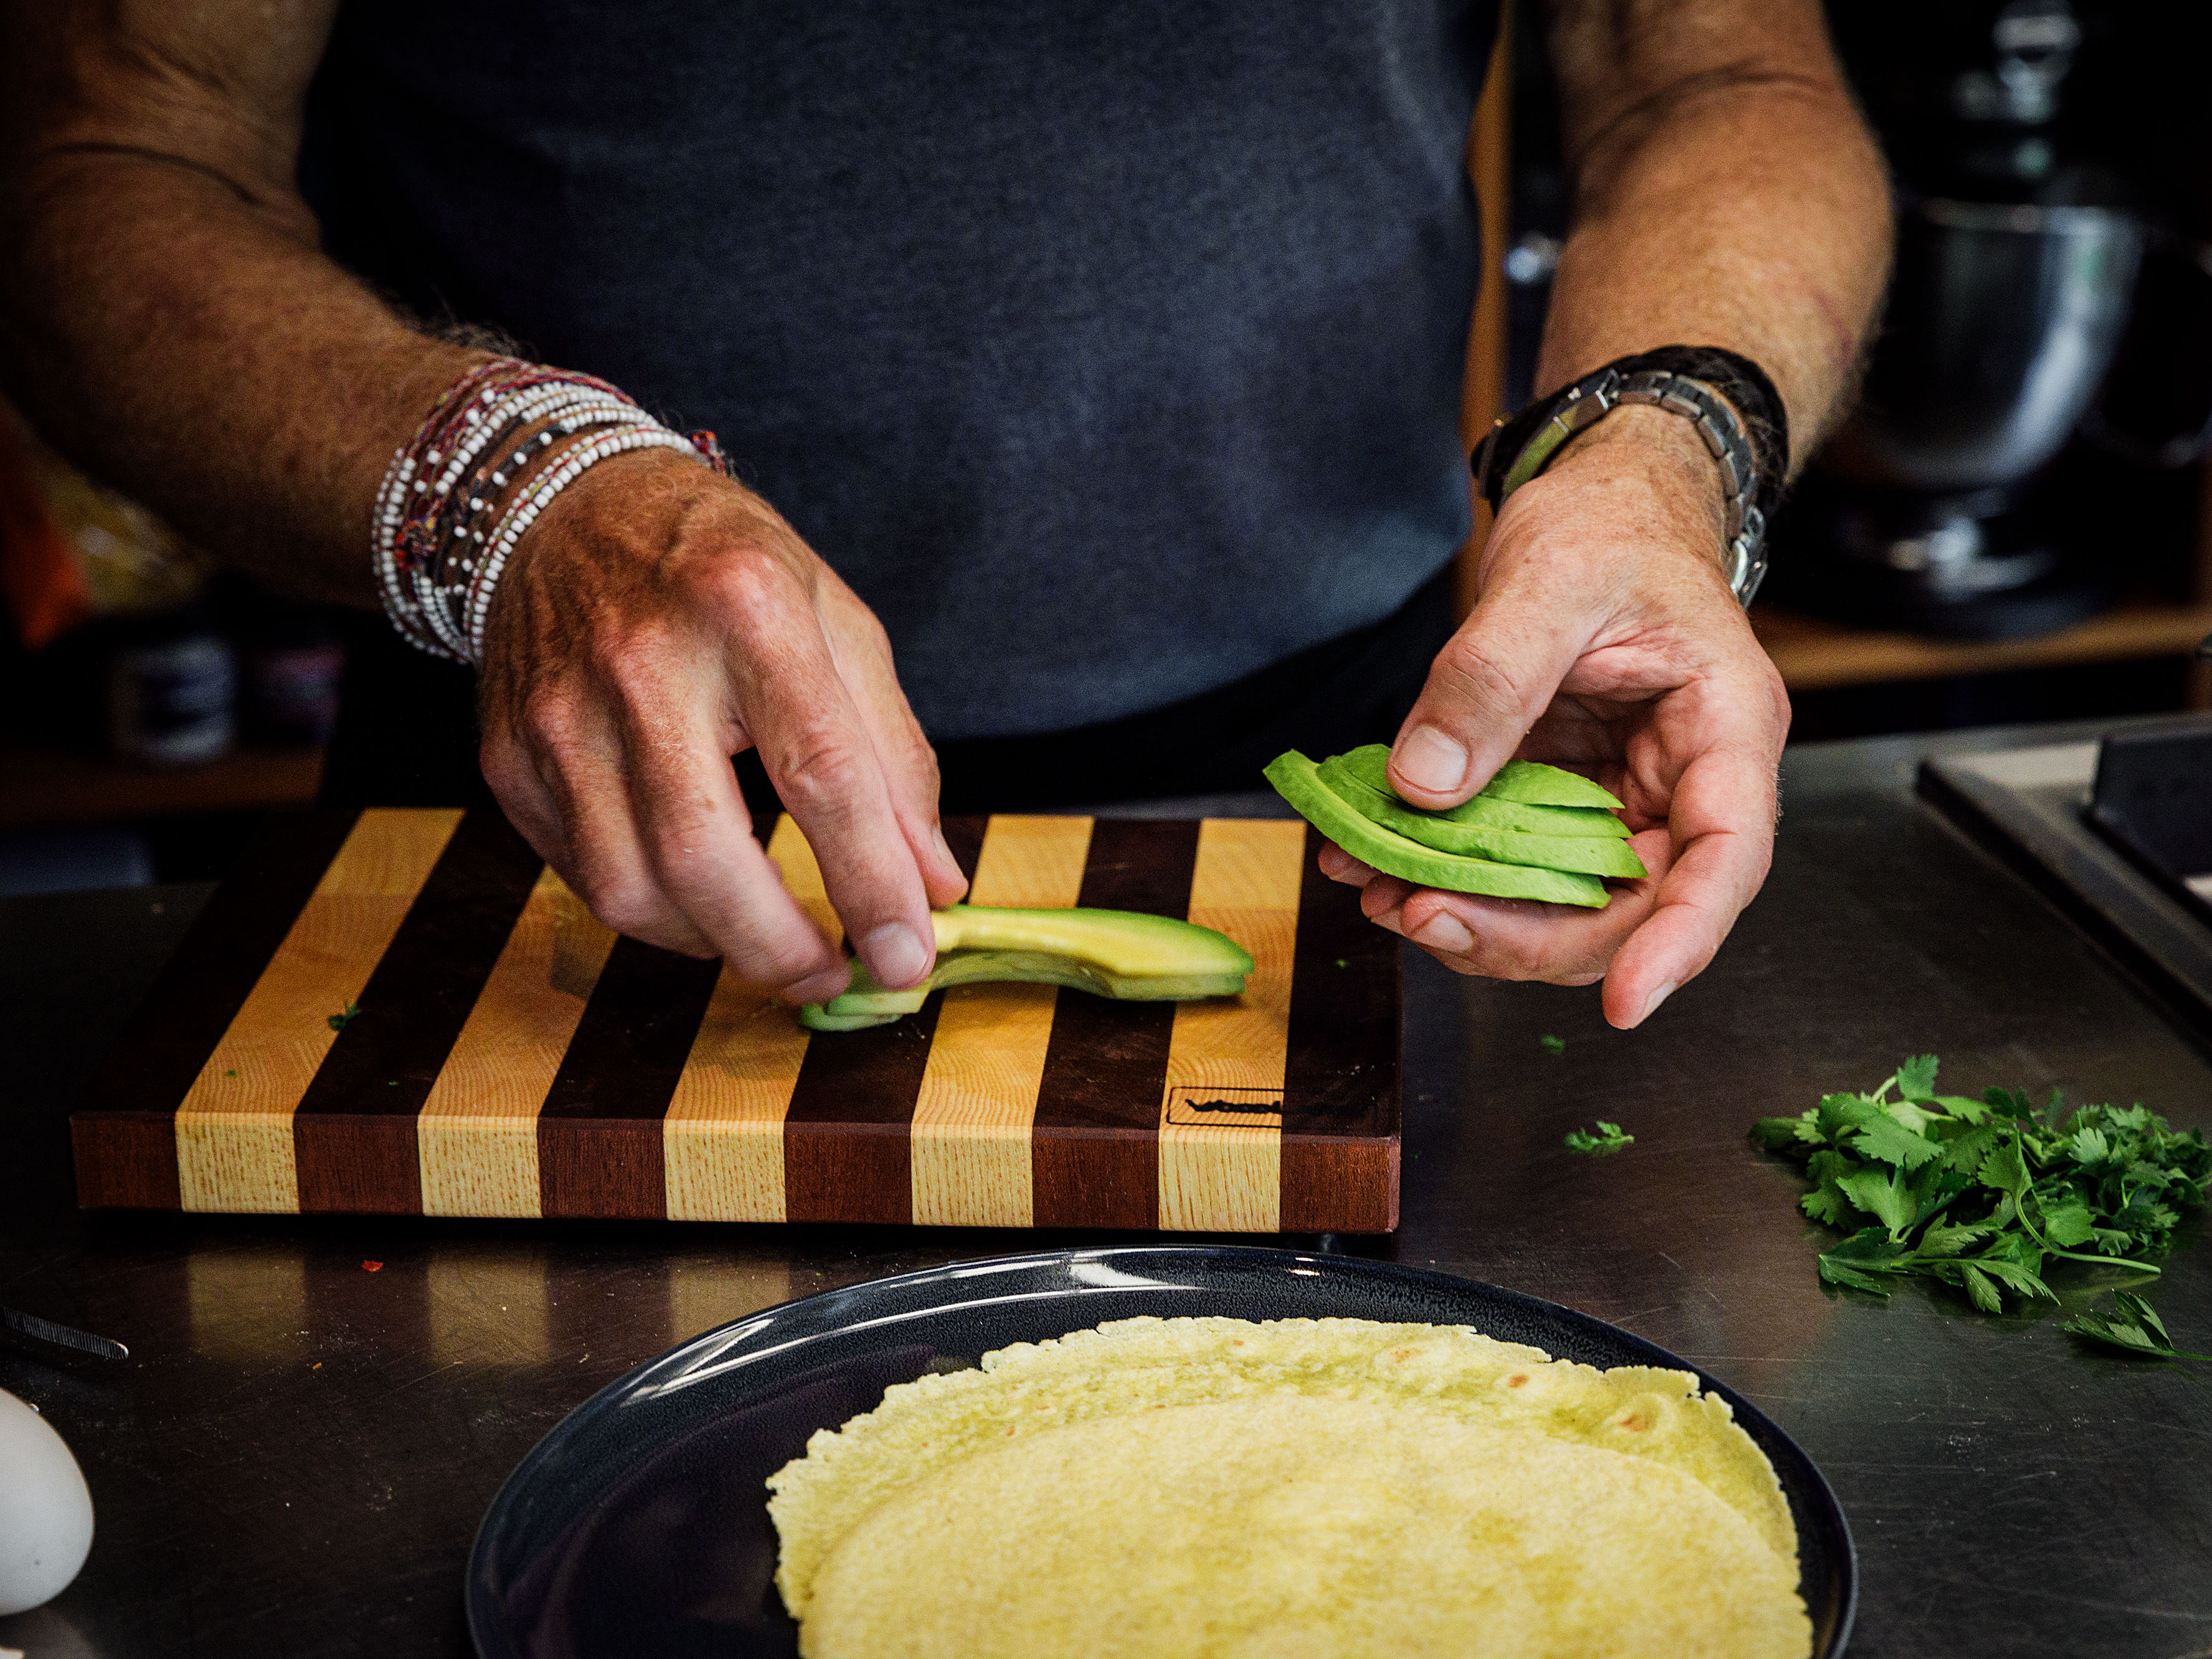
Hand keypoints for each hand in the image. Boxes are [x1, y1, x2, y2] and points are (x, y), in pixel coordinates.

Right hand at [477, 448, 968, 1001]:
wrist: (563, 506)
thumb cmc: (721, 566)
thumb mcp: (837, 622)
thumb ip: (895, 756)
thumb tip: (935, 885)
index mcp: (746, 607)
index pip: (823, 775)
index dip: (872, 883)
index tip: (908, 957)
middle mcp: (640, 661)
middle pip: (705, 855)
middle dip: (778, 947)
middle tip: (832, 974)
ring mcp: (558, 713)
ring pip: (631, 888)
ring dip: (715, 944)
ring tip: (769, 936)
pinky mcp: (508, 757)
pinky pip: (584, 877)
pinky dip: (654, 910)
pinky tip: (696, 891)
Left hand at [1319, 406, 1788, 1027]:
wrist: (1602, 504)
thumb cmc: (1611, 526)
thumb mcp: (1551, 578)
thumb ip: (1490, 676)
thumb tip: (1423, 784)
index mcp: (1722, 733)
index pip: (1722, 862)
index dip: (1679, 944)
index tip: (1627, 1004)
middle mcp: (1679, 787)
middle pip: (1626, 909)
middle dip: (1522, 935)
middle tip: (1418, 913)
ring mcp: (1617, 802)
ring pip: (1559, 905)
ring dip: (1469, 915)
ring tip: (1376, 889)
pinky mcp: (1558, 803)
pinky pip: (1508, 865)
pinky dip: (1442, 873)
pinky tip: (1372, 860)